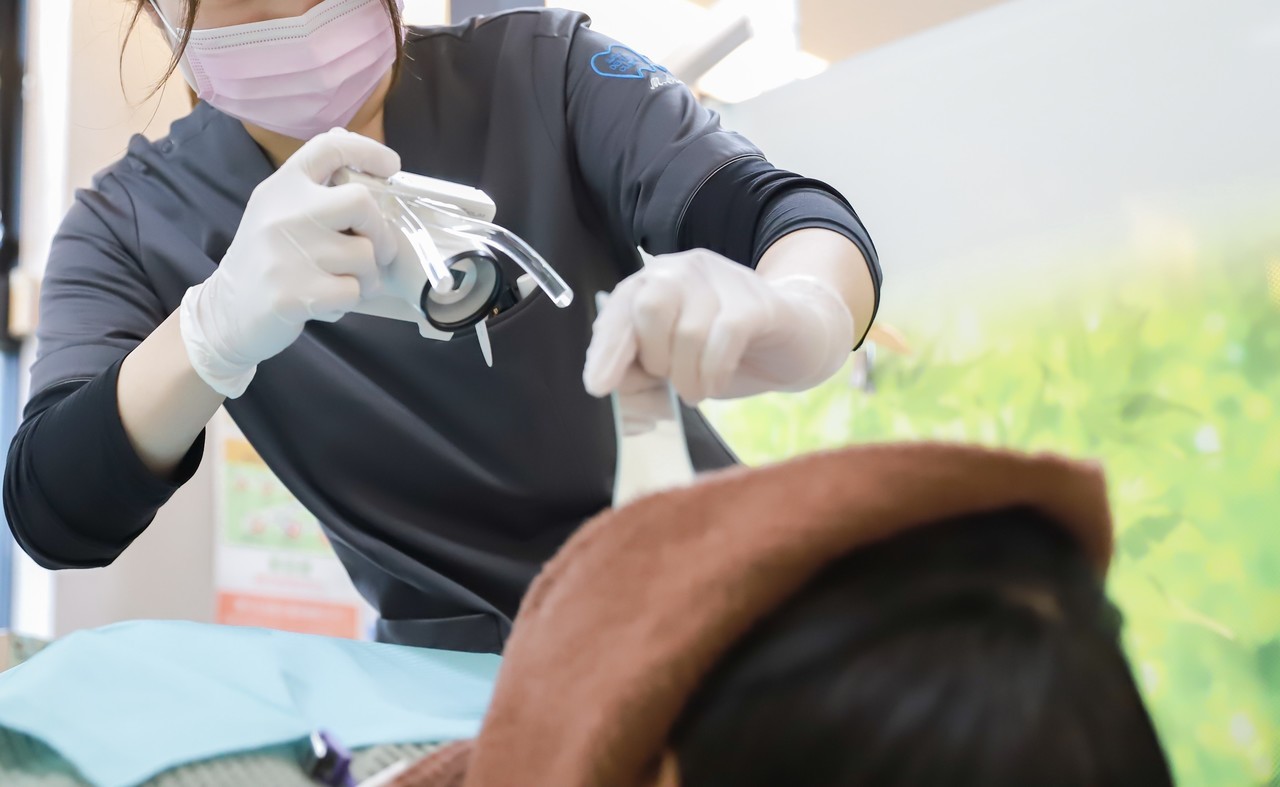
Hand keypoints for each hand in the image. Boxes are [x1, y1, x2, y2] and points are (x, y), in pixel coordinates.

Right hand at [179, 128, 400, 397]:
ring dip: (366, 277)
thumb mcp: (276, 211)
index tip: (391, 167)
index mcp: (282, 187)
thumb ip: (311, 185)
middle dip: (380, 231)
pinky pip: (352, 292)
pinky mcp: (294, 294)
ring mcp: (288, 253)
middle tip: (376, 251)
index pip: (329, 147)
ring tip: (342, 283)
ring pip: (364, 255)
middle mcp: (284, 212)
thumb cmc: (266, 260)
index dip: (368, 150)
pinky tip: (327, 302)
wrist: (226, 311)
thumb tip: (344, 137)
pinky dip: (348, 301)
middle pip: (361, 202)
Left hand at [583, 248, 853, 404]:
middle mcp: (686, 269)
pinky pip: (725, 337)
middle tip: (671, 380)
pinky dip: (714, 372)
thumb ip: (635, 371)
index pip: (620, 307)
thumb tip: (607, 383)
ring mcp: (724, 280)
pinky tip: (716, 382)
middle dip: (655, 357)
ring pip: (689, 330)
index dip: (607, 348)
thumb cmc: (722, 354)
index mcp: (655, 281)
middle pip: (650, 306)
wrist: (795, 341)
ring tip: (697, 389)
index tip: (597, 386)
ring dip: (689, 376)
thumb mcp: (671, 365)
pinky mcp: (757, 302)